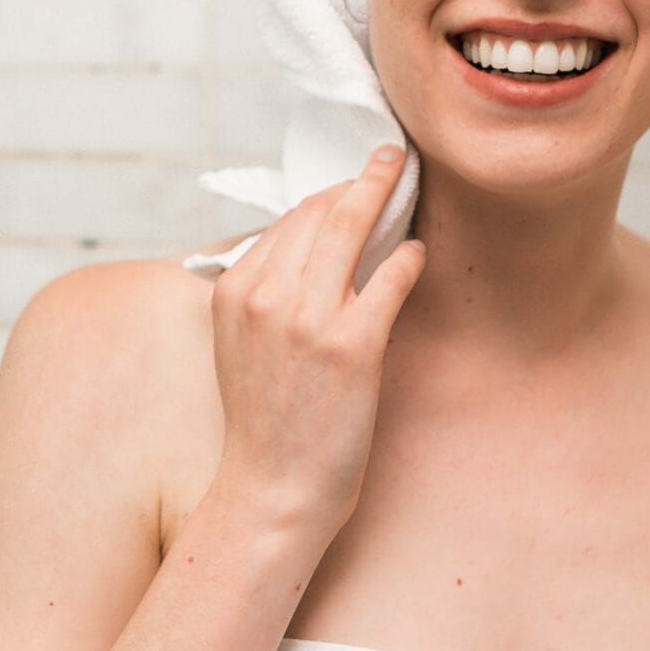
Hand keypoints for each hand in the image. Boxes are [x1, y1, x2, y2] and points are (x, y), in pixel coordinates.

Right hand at [208, 145, 426, 537]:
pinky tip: (416, 254)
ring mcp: (308, 318)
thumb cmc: (264, 424)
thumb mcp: (240, 346)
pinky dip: (409, 257)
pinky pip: (391, 277)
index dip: (326, 196)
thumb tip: (309, 253)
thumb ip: (263, 296)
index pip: (286, 220)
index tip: (350, 183)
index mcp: (233, 292)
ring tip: (406, 181)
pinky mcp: (352, 345)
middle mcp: (265, 296)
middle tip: (389, 160)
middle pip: (321, 212)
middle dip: (360, 180)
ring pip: (354, 228)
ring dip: (386, 196)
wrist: (272, 490)